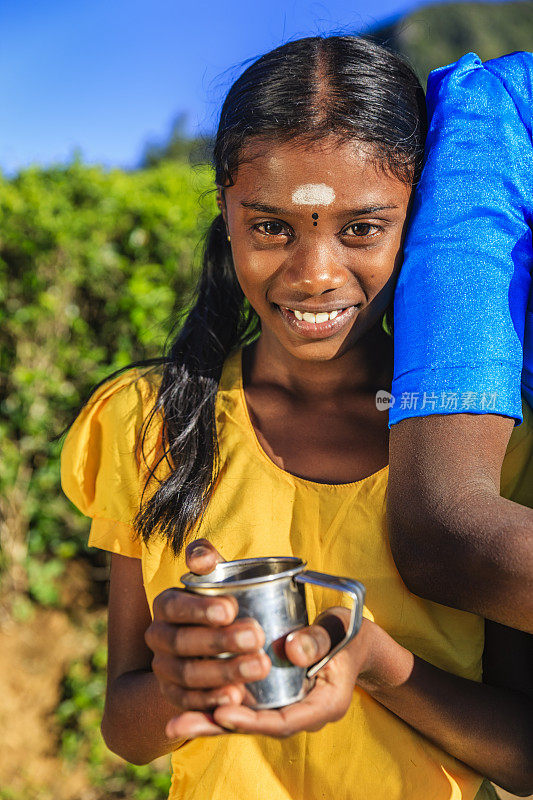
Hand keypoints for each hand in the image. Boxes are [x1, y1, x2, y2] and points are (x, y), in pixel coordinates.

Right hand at [145, 539, 270, 726]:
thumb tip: (202, 561)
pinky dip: (212, 701)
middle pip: (182, 642)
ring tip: (259, 666)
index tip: (231, 609)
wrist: (212, 644)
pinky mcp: (175, 696)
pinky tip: (237, 698)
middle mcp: (158, 637)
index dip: (199, 609)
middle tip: (256, 636)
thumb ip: (206, 559)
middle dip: (220, 640)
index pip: (174, 606)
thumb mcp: (214, 576)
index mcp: (165, 605)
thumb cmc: (220, 600)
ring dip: (223, 672)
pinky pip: (190, 702)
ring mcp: (164, 669)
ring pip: (188, 674)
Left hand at [165, 608, 374, 739]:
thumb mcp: (339, 631)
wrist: (355, 641)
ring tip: (173, 723)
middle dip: (216, 727)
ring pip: (245, 720)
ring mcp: (286, 708)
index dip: (252, 720)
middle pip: (256, 727)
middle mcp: (301, 714)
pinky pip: (244, 707)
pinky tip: (188, 705)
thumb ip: (318, 640)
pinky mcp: (273, 698)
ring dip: (209, 721)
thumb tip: (290, 649)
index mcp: (324, 705)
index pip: (285, 721)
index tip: (221, 712)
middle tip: (178, 727)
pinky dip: (218, 706)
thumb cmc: (348, 633)